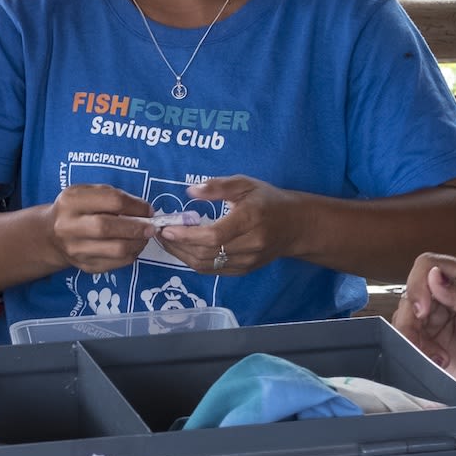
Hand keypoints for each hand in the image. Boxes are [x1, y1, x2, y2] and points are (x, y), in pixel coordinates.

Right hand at [47, 183, 153, 272]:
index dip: (136, 206)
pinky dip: (132, 254)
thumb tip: (143, 210)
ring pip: (116, 250)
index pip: (112, 201)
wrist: (51, 235)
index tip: (148, 209)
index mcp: (71, 201)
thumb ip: (111, 196)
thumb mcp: (86, 192)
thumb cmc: (76, 209)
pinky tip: (133, 246)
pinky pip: (117, 263)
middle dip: (137, 227)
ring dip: (138, 243)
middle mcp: (69, 226)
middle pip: (109, 227)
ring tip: (143, 237)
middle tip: (151, 227)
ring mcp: (76, 250)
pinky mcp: (86, 266)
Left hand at [152, 175, 294, 276]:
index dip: (186, 235)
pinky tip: (183, 249)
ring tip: (167, 240)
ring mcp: (247, 261)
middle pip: (205, 253)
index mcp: (249, 220)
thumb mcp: (245, 184)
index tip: (167, 228)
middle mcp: (250, 244)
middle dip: (177, 245)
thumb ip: (218, 186)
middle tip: (159, 232)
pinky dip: (193, 261)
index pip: (213, 235)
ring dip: (182, 254)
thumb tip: (191, 191)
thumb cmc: (268, 201)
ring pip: (206, 265)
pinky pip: (212, 270)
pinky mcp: (243, 270)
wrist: (295, 226)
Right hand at [391, 253, 455, 397]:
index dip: (419, 284)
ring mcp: (434, 314)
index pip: (428, 264)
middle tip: (419, 340)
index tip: (422, 311)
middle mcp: (446, 291)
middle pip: (410, 291)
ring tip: (436, 355)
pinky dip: (415, 348)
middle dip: (410, 318)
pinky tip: (437, 358)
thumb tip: (433, 275)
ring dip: (412, 337)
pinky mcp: (426, 334)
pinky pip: (405, 335)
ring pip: (403, 315)